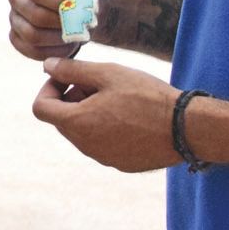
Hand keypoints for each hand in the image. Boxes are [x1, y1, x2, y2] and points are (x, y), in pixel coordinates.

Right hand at [7, 0, 106, 61]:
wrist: (84, 11)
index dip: (58, 1)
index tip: (77, 6)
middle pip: (35, 16)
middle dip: (63, 23)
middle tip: (80, 24)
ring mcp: (15, 19)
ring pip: (32, 36)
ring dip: (60, 39)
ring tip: (75, 34)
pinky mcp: (18, 39)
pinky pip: (33, 51)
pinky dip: (55, 52)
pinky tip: (68, 43)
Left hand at [31, 57, 180, 171]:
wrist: (187, 128)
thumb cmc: (147, 97)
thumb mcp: (107, 74)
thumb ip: (72, 70)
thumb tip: (47, 65)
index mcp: (77, 123)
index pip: (41, 108)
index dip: (49, 88)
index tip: (68, 78)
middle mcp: (85, 145)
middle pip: (62, 120)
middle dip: (70, 99)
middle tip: (96, 84)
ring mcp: (103, 157)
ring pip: (82, 133)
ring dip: (88, 114)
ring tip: (116, 98)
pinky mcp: (121, 164)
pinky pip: (102, 144)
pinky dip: (105, 129)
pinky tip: (130, 116)